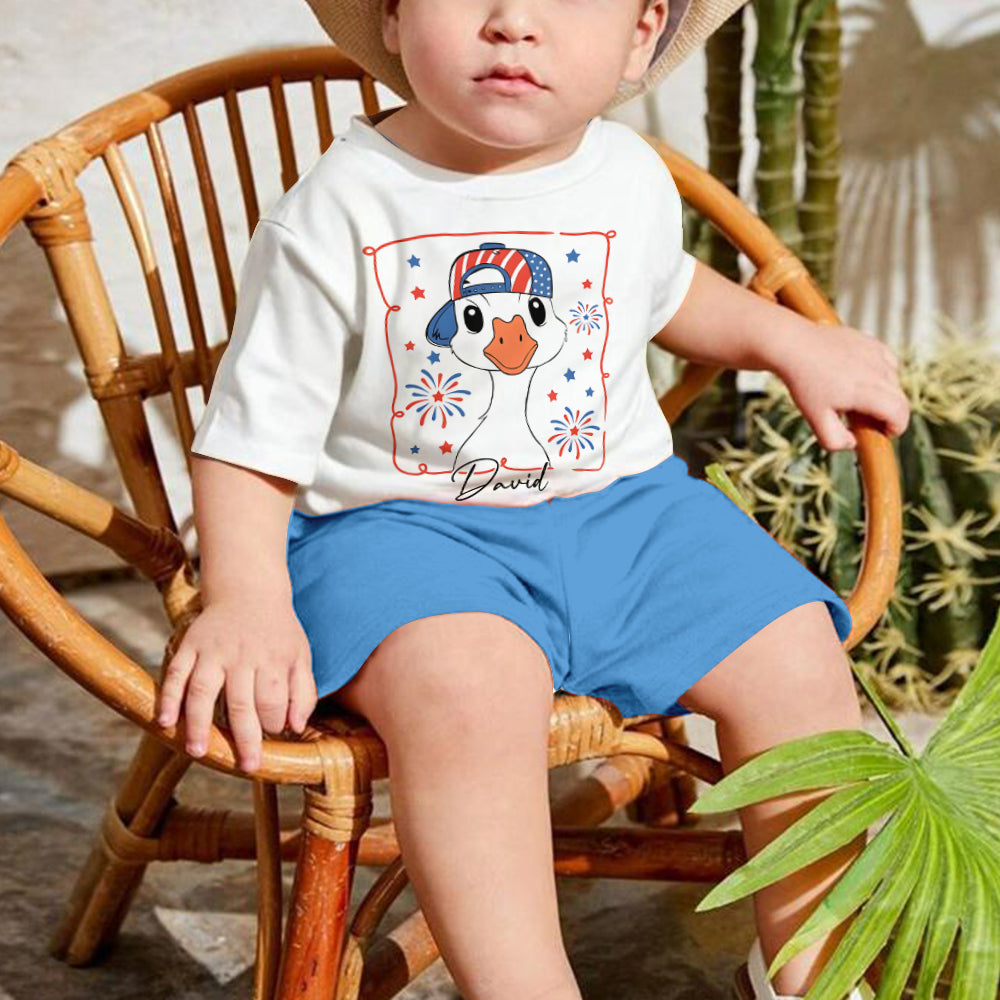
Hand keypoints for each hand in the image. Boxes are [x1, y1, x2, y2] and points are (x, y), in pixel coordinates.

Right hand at [157, 595, 316, 772]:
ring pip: (202, 690)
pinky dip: (169, 697)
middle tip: (247, 766)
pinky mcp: (190, 645)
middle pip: (240, 702)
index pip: (273, 700)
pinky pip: (176, 673)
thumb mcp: (301, 655)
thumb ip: (304, 691)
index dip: (273, 723)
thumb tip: (297, 727)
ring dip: (198, 723)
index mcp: (273, 659)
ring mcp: (212, 651)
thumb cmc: (278, 632)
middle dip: (245, 737)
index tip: (271, 735)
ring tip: (198, 751)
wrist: (249, 590)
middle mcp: (242, 656)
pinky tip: (165, 722)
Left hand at [772, 321, 909, 450]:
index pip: (900, 413)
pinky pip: (888, 362)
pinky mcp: (871, 342)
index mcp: (866, 392)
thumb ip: (834, 440)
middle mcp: (877, 371)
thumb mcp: (815, 419)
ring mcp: (876, 354)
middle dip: (891, 415)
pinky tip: (862, 379)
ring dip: (886, 394)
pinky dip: (883, 374)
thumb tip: (854, 443)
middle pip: (900, 399)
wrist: (794, 346)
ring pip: (895, 380)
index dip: (897, 428)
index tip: (884, 433)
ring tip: (860, 399)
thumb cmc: (804, 383)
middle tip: (868, 421)